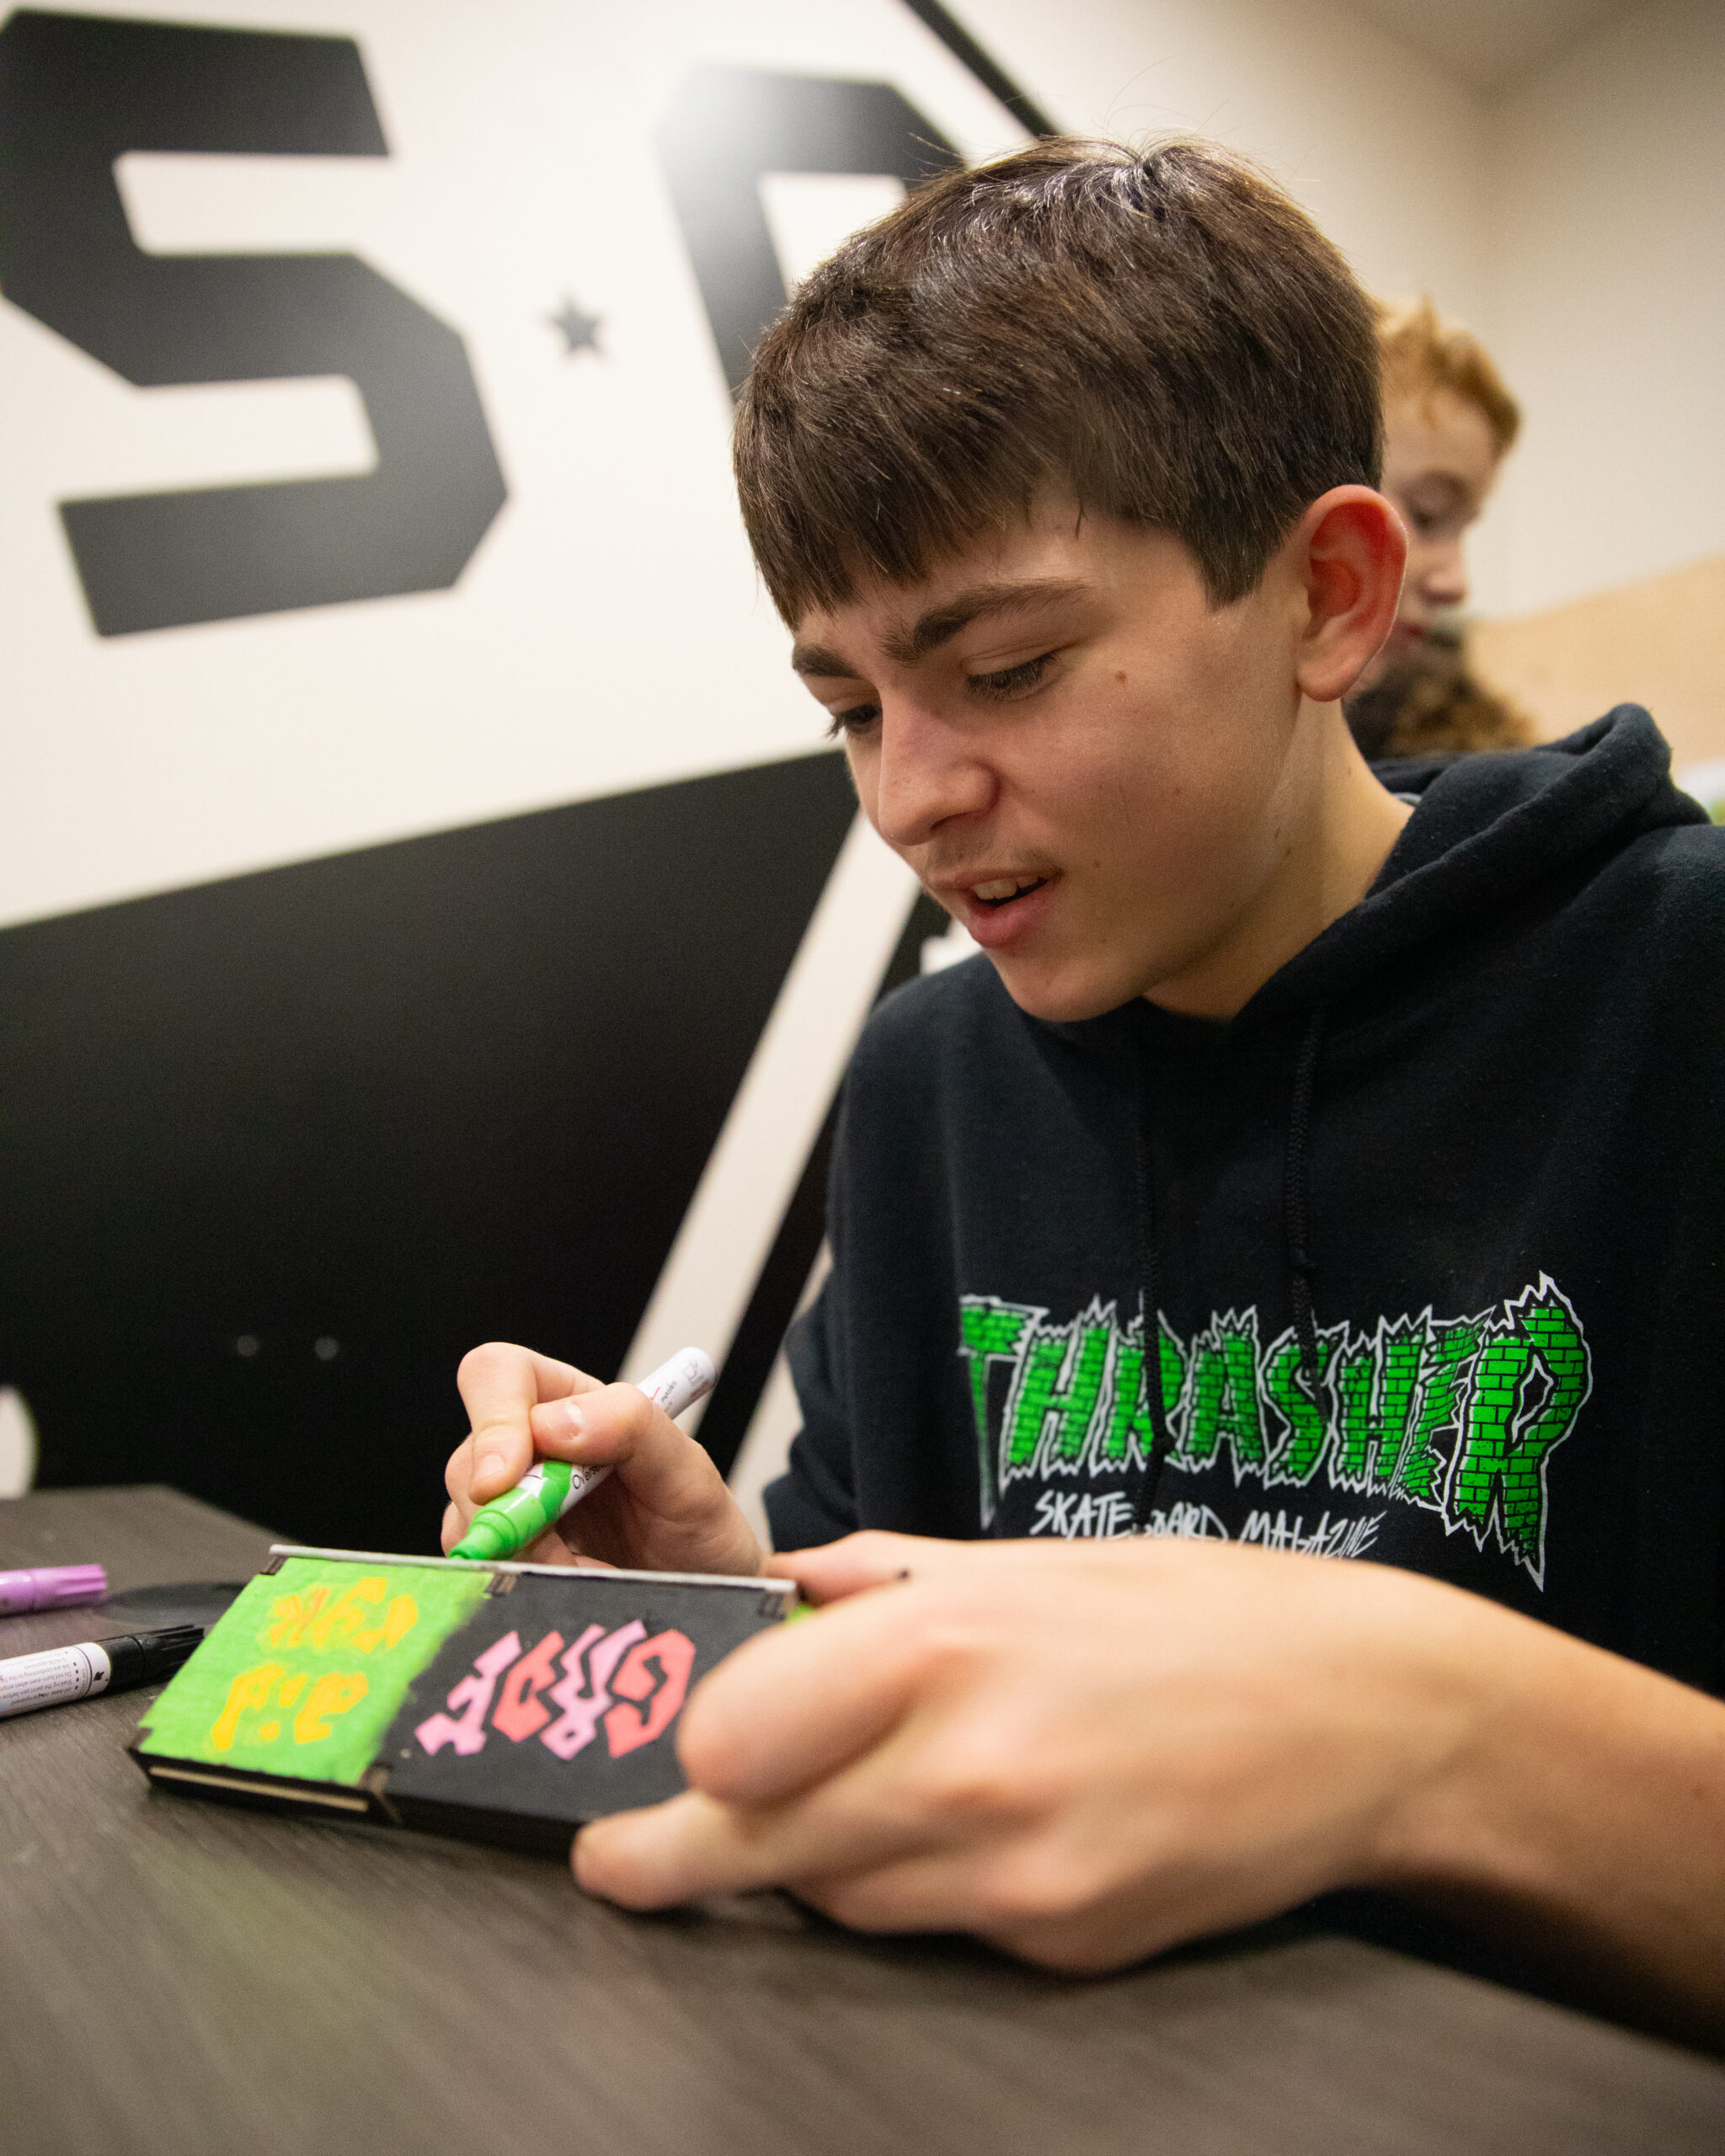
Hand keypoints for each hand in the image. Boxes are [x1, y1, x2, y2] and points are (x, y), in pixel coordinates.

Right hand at [440, 1342, 762, 1577]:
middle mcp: (529, 1447)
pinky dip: (522, 1581)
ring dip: (522, 1553)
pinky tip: (570, 1582)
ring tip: (587, 1568)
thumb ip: (633, 1428)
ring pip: (466, 1520)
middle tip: (564, 1549)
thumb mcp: (688, 1473)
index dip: (493, 1419)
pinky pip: (481, 1567)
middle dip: (508, 1510)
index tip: (506, 1479)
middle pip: (468, 1460)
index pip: (498, 1374)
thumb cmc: (698, 1527)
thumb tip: (553, 1422)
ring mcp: (509, 1504)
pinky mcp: (504, 1556)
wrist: (703, 1596)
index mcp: (570, 1401)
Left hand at [573, 1531, 1487, 1968]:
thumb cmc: (1194, 1617)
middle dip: (673, 1857)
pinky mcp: (1066, 1948)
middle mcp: (972, 1772)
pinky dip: (927, 1890)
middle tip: (626, 1857)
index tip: (656, 1754)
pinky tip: (980, 1827)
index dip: (676, 1754)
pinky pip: (940, 1933)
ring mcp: (1023, 1879)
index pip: (728, 1740)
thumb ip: (870, 1582)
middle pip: (753, 1851)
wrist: (1366, 1712)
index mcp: (945, 1646)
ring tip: (854, 1797)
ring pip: (838, 1905)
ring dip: (812, 1865)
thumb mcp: (1020, 1559)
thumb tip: (761, 1600)